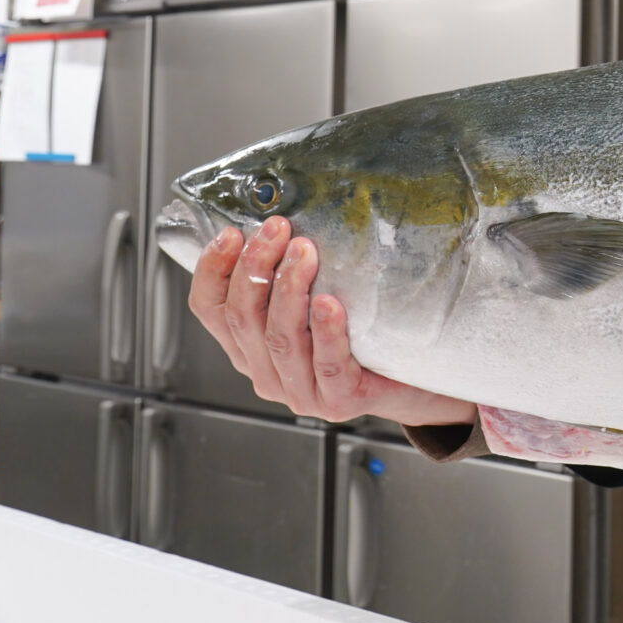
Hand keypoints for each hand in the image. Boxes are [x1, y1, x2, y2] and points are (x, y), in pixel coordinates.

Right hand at [186, 216, 474, 426]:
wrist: (412, 381)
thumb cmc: (361, 334)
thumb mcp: (314, 300)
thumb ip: (291, 275)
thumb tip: (282, 221)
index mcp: (250, 347)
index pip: (210, 310)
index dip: (212, 270)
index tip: (230, 232)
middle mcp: (267, 371)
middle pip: (243, 319)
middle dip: (256, 267)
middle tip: (278, 229)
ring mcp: (301, 391)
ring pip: (281, 338)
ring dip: (289, 289)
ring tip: (305, 251)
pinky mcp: (339, 401)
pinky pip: (328, 363)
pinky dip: (326, 331)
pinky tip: (330, 303)